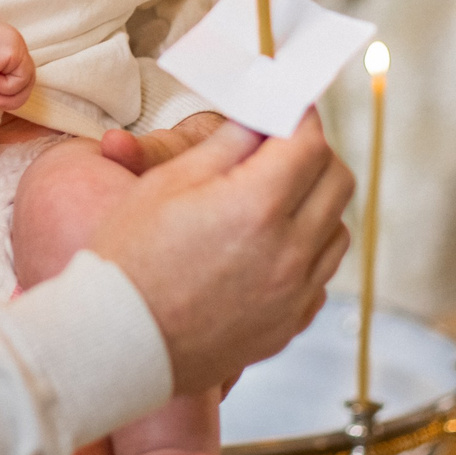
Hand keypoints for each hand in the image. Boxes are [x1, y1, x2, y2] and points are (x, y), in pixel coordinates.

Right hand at [0, 14, 35, 110]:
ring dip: (5, 95)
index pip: (16, 80)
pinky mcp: (16, 50)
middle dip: (7, 100)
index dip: (4, 97)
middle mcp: (9, 49)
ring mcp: (15, 47)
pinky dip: (5, 87)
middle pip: (25, 84)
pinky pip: (22, 79)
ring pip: (26, 84)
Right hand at [87, 110, 353, 394]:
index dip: (300, 117)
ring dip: (316, 204)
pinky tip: (267, 249)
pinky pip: (321, 276)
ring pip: (337, 229)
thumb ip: (225, 145)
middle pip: (337, 181)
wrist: (117, 345)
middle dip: (314, 155)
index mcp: (256, 206)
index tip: (286, 110)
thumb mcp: (166, 182)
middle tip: (279, 150)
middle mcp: (288, 251)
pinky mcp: (289, 325)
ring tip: (272, 202)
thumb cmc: (129, 259)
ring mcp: (294, 294)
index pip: (309, 143)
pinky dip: (307, 253)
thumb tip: (260, 119)